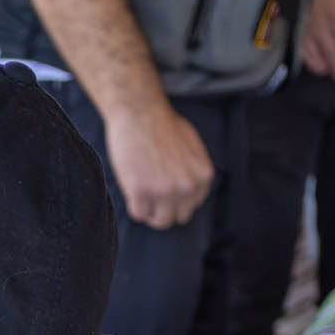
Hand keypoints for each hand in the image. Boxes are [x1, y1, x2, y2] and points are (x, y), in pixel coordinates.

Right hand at [103, 104, 214, 229]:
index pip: (192, 207)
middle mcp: (187, 188)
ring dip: (149, 211)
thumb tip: (188, 189)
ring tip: (141, 194)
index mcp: (202, 177)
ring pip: (158, 221)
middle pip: (177, 218)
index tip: (164, 190)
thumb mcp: (193, 149)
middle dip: (163, 209)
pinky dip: (134, 205)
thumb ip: (194, 172)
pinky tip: (132, 187)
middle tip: (150, 196)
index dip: (176, 201)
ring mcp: (164, 192)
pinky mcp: (140, 192)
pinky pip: (138, 214)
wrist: (141, 113)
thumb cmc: (163, 125)